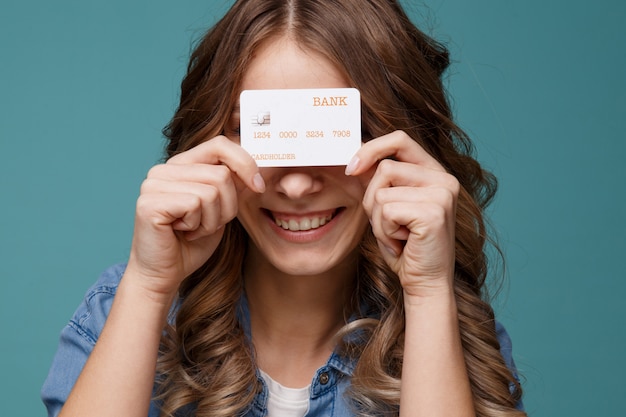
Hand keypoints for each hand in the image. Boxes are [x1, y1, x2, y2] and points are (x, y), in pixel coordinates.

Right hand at [126, 136, 264, 299]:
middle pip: (222, 173)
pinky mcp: (149, 202)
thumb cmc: (192, 242)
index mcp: (181, 165)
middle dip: (227, 206)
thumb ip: (231, 184)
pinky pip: (195, 204)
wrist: (163, 274)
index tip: (258, 186)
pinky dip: (198, 226)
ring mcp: (153, 183)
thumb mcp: (220, 208)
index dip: (245, 163)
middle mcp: (164, 169)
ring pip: (212, 190)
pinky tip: (182, 233)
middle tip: (207, 224)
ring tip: (193, 229)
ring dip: (212, 219)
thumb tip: (257, 166)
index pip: (220, 144)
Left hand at [346, 131, 459, 299]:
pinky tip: (402, 243)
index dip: (371, 148)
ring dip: (378, 220)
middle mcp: (444, 179)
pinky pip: (386, 210)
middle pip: (385, 168)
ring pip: (382, 191)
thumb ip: (381, 180)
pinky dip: (384, 231)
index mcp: (435, 172)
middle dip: (372, 200)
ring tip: (397, 235)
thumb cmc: (405, 246)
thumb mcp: (390, 206)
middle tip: (388, 226)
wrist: (425, 282)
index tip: (351, 169)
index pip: (400, 139)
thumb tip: (354, 156)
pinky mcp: (434, 212)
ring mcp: (442, 194)